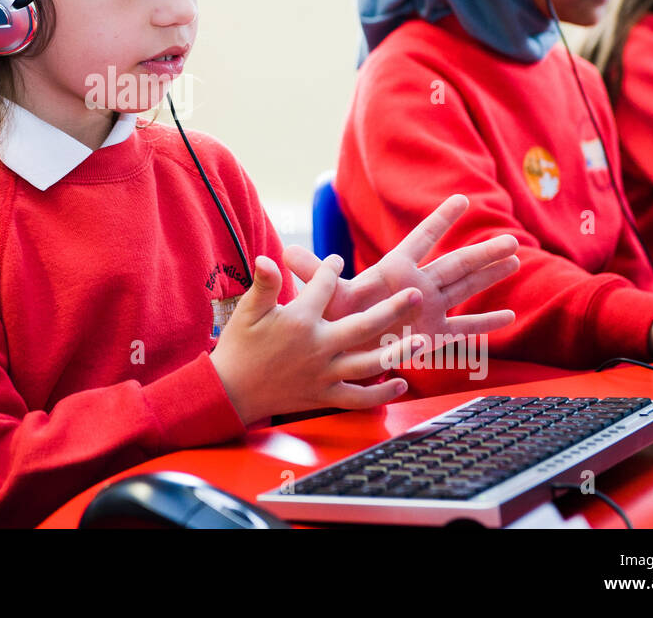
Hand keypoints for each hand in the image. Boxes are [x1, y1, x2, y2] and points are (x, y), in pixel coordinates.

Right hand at [209, 254, 425, 425]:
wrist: (230, 392)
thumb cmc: (238, 348)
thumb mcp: (248, 311)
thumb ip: (265, 284)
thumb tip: (268, 256)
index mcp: (300, 320)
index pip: (323, 288)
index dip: (331, 271)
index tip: (339, 261)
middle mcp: (318, 345)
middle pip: (363, 325)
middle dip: (392, 309)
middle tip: (416, 295)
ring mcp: (324, 373)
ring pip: (369, 363)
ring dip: (397, 353)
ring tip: (422, 342)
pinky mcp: (324, 395)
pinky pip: (358, 397)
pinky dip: (380, 393)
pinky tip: (400, 384)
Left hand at [283, 194, 518, 350]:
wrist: (340, 351)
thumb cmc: (332, 319)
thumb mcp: (326, 296)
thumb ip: (311, 273)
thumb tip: (284, 254)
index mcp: (394, 272)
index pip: (420, 240)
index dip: (440, 221)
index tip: (462, 199)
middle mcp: (416, 287)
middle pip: (455, 265)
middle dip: (482, 252)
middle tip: (511, 239)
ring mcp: (428, 310)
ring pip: (466, 289)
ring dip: (491, 277)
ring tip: (517, 260)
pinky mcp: (432, 335)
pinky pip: (464, 329)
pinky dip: (486, 324)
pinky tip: (510, 316)